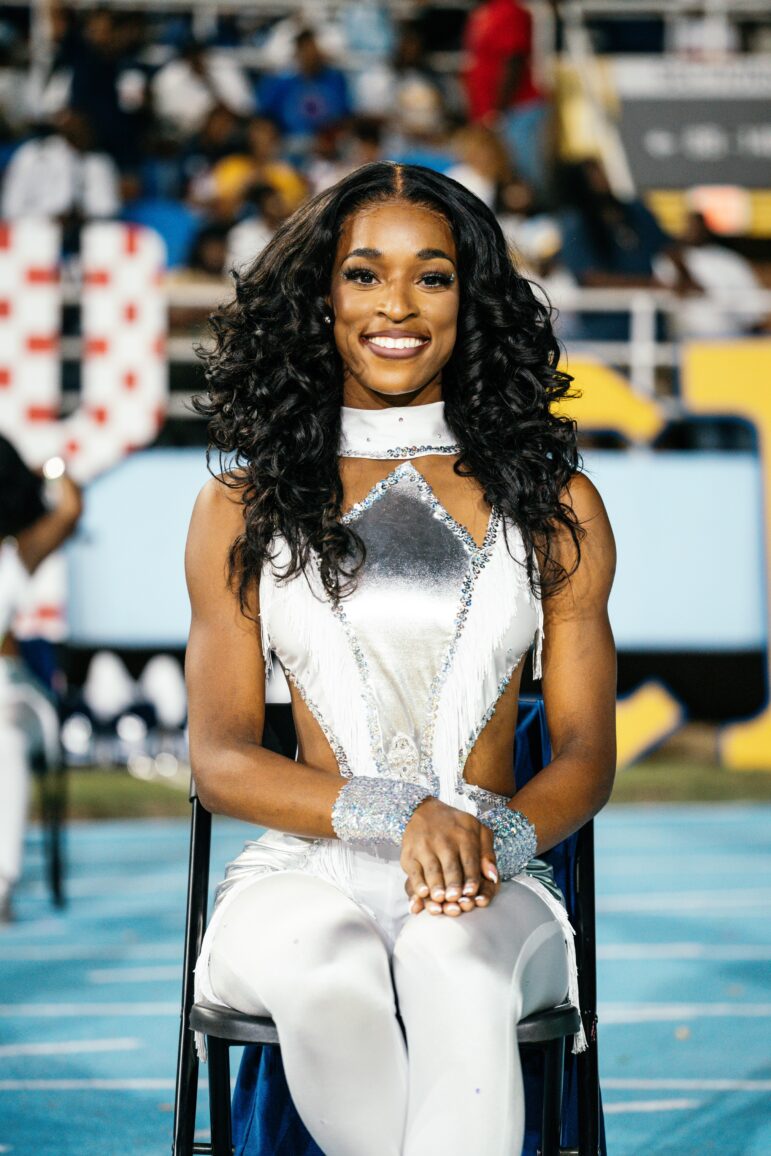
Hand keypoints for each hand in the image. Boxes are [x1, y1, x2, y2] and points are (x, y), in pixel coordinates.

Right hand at [400, 796, 498, 916]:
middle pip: (451, 867)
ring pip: (432, 870)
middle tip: (455, 899)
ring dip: (436, 886)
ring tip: (439, 899)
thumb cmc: (456, 826)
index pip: (469, 861)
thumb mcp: (478, 831)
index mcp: (464, 836)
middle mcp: (444, 841)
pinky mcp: (409, 854)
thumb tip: (493, 877)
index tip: (471, 893)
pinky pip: (414, 871)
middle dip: (453, 884)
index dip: (471, 878)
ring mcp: (425, 847)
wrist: (423, 810)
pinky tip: (423, 892)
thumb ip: (488, 854)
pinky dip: (417, 882)